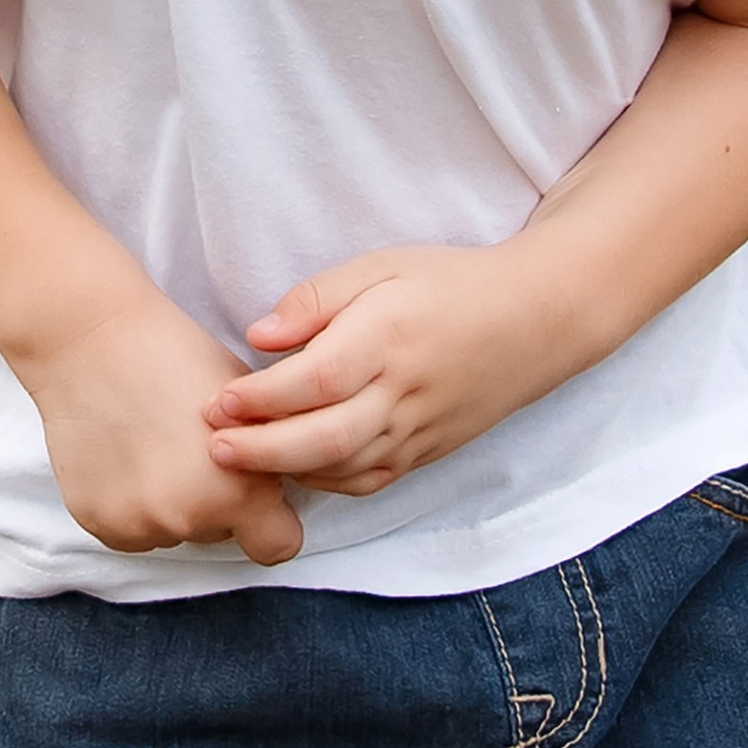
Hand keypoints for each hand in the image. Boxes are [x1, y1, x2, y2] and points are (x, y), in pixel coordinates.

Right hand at [11, 286, 302, 565]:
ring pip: (174, 531)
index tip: (257, 495)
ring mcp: (138, 524)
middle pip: (220, 533)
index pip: (278, 547)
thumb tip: (277, 486)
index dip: (272, 520)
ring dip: (171, 503)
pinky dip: (132, 505)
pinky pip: (132, 532)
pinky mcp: (97, 522)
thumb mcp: (248, 403)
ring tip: (154, 445)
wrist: (91, 338)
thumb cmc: (176, 355)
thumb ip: (266, 453)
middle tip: (192, 447)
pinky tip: (126, 456)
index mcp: (240, 491)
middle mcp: (189, 518)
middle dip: (215, 501)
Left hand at [204, 245, 569, 498]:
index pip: (318, 379)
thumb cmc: (450, 284)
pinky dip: (325, 482)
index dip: (264, 397)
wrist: (534, 322)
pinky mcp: (427, 452)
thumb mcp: (383, 266)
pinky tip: (292, 468)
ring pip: (344, 468)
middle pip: (326, 437)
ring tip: (237, 460)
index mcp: (390, 336)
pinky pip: (369, 480)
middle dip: (262, 449)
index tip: (220, 400)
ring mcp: (419, 429)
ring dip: (286, 471)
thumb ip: (318, 298)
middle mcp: (404, 391)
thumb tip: (259, 335)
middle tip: (214, 445)